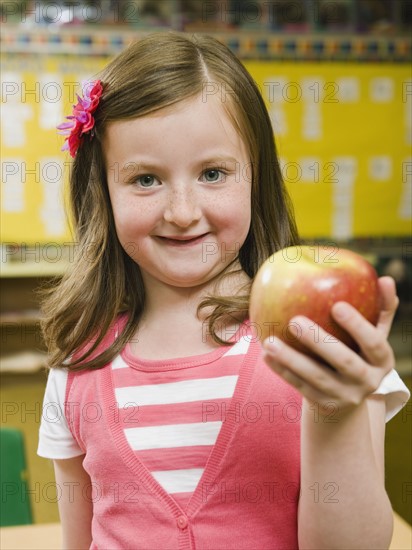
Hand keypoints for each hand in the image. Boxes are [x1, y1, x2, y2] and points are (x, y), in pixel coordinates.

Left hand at [262, 276, 397, 416]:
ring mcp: (345, 396)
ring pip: (316, 377)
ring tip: (270, 341)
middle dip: (318, 341)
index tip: (337, 305)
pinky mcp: (324, 405)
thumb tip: (386, 278)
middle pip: (344, 361)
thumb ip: (381, 308)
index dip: (358, 326)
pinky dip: (282, 370)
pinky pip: (300, 386)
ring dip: (291, 359)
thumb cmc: (359, 352)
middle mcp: (368, 382)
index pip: (374, 343)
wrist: (348, 398)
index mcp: (383, 361)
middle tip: (294, 321)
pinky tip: (266, 354)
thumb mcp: (373, 335)